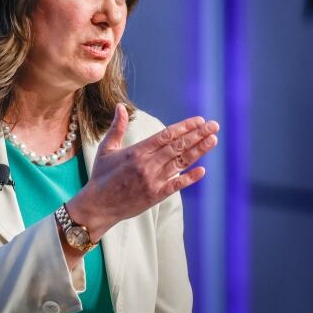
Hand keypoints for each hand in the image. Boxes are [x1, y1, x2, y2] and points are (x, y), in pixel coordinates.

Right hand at [67, 103, 218, 240]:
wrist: (98, 205)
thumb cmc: (101, 175)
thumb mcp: (106, 148)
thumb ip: (117, 127)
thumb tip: (120, 106)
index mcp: (136, 151)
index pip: (166, 135)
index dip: (184, 127)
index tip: (199, 120)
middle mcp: (147, 164)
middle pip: (178, 146)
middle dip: (197, 135)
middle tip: (214, 125)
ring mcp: (153, 181)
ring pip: (181, 163)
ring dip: (199, 151)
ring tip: (213, 140)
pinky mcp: (155, 195)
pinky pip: (176, 185)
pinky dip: (190, 178)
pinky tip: (203, 170)